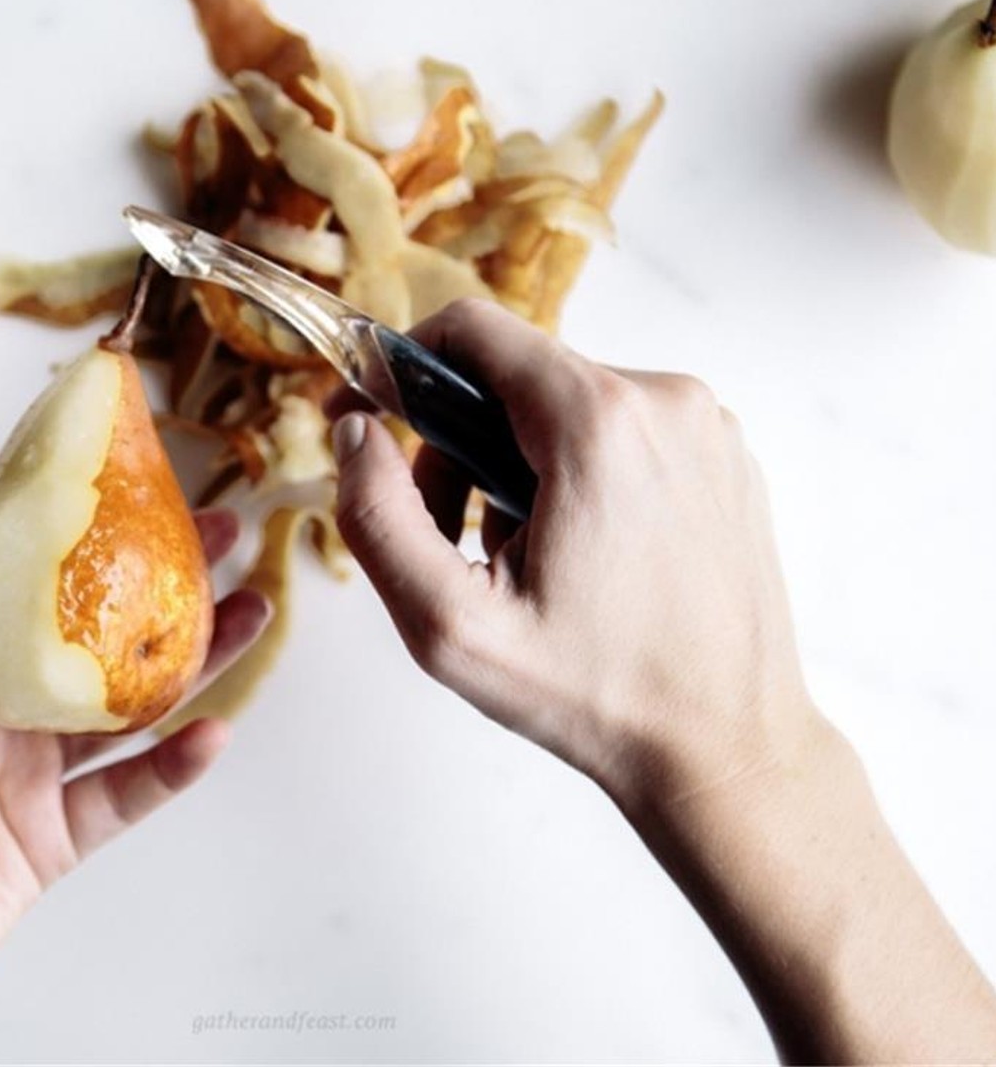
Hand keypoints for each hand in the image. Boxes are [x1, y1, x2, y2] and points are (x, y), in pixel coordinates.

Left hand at [0, 454, 270, 1063]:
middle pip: (99, 635)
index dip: (93, 527)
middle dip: (167, 586)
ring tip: (253, 615)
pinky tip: (214, 732)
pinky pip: (127, 794)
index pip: (36, 575)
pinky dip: (172, 767)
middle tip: (227, 540)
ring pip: (129, 708)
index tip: (145, 484)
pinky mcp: (52, 838)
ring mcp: (28, 775)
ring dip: (194, 665)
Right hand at [331, 299, 809, 807]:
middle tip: (455, 536)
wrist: (726, 750)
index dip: (401, 365)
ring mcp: (707, 427)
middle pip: (516, 375)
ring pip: (568, 405)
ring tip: (529, 562)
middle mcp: (666, 402)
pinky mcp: (726, 458)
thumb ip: (377, 518)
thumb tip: (354, 435)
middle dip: (460, 444)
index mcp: (598, 425)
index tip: (370, 416)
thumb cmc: (595, 697)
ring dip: (520, 467)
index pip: (472, 330)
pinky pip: (623, 432)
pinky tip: (586, 558)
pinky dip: (581, 476)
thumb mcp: (451, 626)